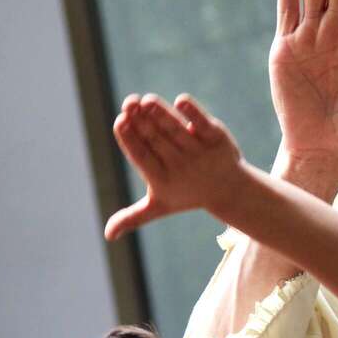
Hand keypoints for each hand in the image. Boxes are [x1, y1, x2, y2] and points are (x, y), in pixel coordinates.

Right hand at [104, 94, 241, 239]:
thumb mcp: (159, 206)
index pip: (141, 157)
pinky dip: (192, 113)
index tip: (119, 121)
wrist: (229, 190)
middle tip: (129, 104)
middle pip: (156, 140)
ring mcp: (200, 153)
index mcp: (162, 180)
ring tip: (145, 100)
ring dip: (160, 113)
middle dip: (141, 121)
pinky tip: (180, 101)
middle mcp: (181, 166)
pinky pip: (202, 124)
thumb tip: (108, 236)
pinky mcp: (217, 139)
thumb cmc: (186, 194)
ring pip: (176, 130)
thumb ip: (133, 216)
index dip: (129, 139)